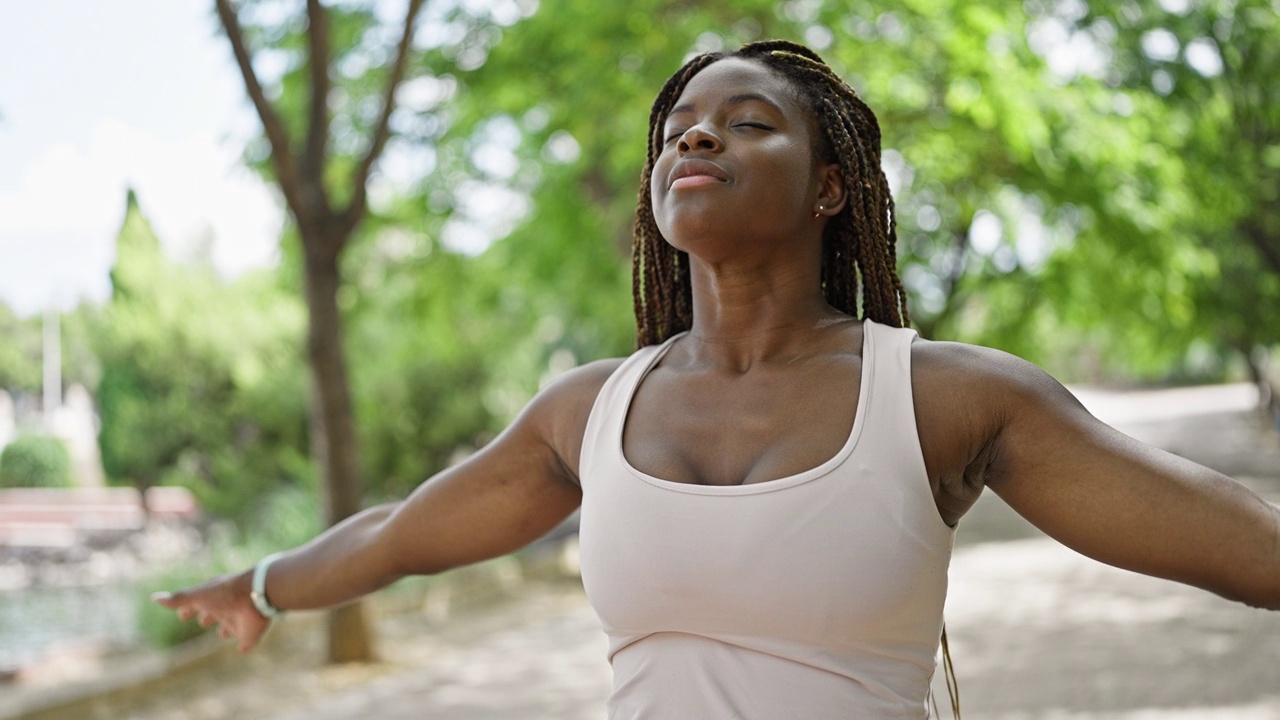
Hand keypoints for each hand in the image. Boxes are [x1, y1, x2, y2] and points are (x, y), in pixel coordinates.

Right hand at [152, 570, 270, 651]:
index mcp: (213, 599)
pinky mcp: (249, 635)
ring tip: (223, 633)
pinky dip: (244, 645)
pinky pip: (246, 641)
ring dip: (227, 630)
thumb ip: (179, 600)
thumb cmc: (225, 594)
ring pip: (231, 626)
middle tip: (203, 620)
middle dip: (208, 617)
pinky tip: (243, 648)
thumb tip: (154, 597)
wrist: (257, 595)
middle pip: (215, 614)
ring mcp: (239, 621)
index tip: (183, 614)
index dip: (190, 609)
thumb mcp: (198, 596)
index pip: (198, 604)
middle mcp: (226, 609)